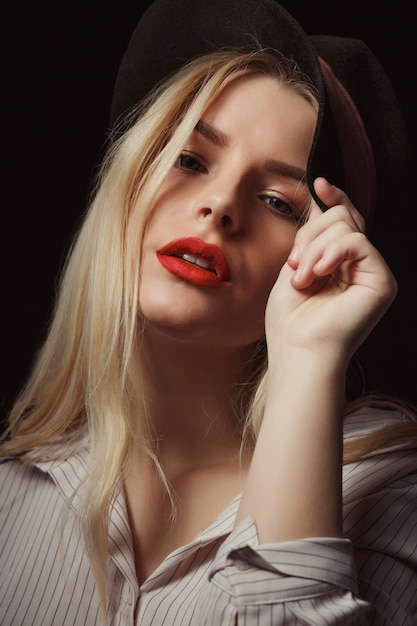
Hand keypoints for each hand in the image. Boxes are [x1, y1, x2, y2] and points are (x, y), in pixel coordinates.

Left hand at [265, 178, 397, 360]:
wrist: (297, 350)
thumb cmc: (290, 320)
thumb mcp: (295, 267)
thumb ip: (311, 236)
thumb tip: (319, 200)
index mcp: (340, 264)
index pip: (345, 221)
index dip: (335, 199)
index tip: (319, 183)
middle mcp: (361, 267)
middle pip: (342, 217)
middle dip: (310, 234)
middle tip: (294, 266)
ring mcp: (373, 273)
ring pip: (347, 226)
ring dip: (314, 249)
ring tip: (301, 279)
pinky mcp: (382, 281)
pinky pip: (357, 242)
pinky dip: (331, 252)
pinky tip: (318, 273)